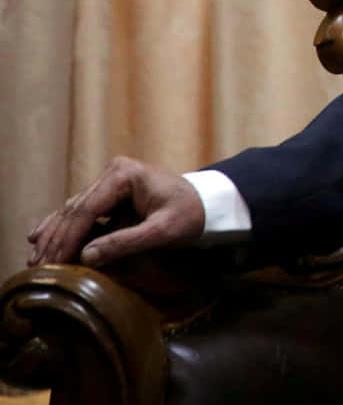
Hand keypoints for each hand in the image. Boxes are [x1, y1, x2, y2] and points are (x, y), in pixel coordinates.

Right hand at [27, 157, 204, 267]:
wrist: (211, 202)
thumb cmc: (193, 214)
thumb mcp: (164, 232)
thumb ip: (126, 242)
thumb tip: (87, 257)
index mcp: (124, 175)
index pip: (86, 210)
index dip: (68, 239)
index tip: (55, 263)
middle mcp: (113, 172)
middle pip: (75, 209)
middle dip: (56, 239)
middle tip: (38, 265)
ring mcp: (111, 180)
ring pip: (74, 209)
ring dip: (55, 234)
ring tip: (35, 257)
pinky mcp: (112, 191)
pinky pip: (82, 210)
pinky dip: (64, 225)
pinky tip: (41, 237)